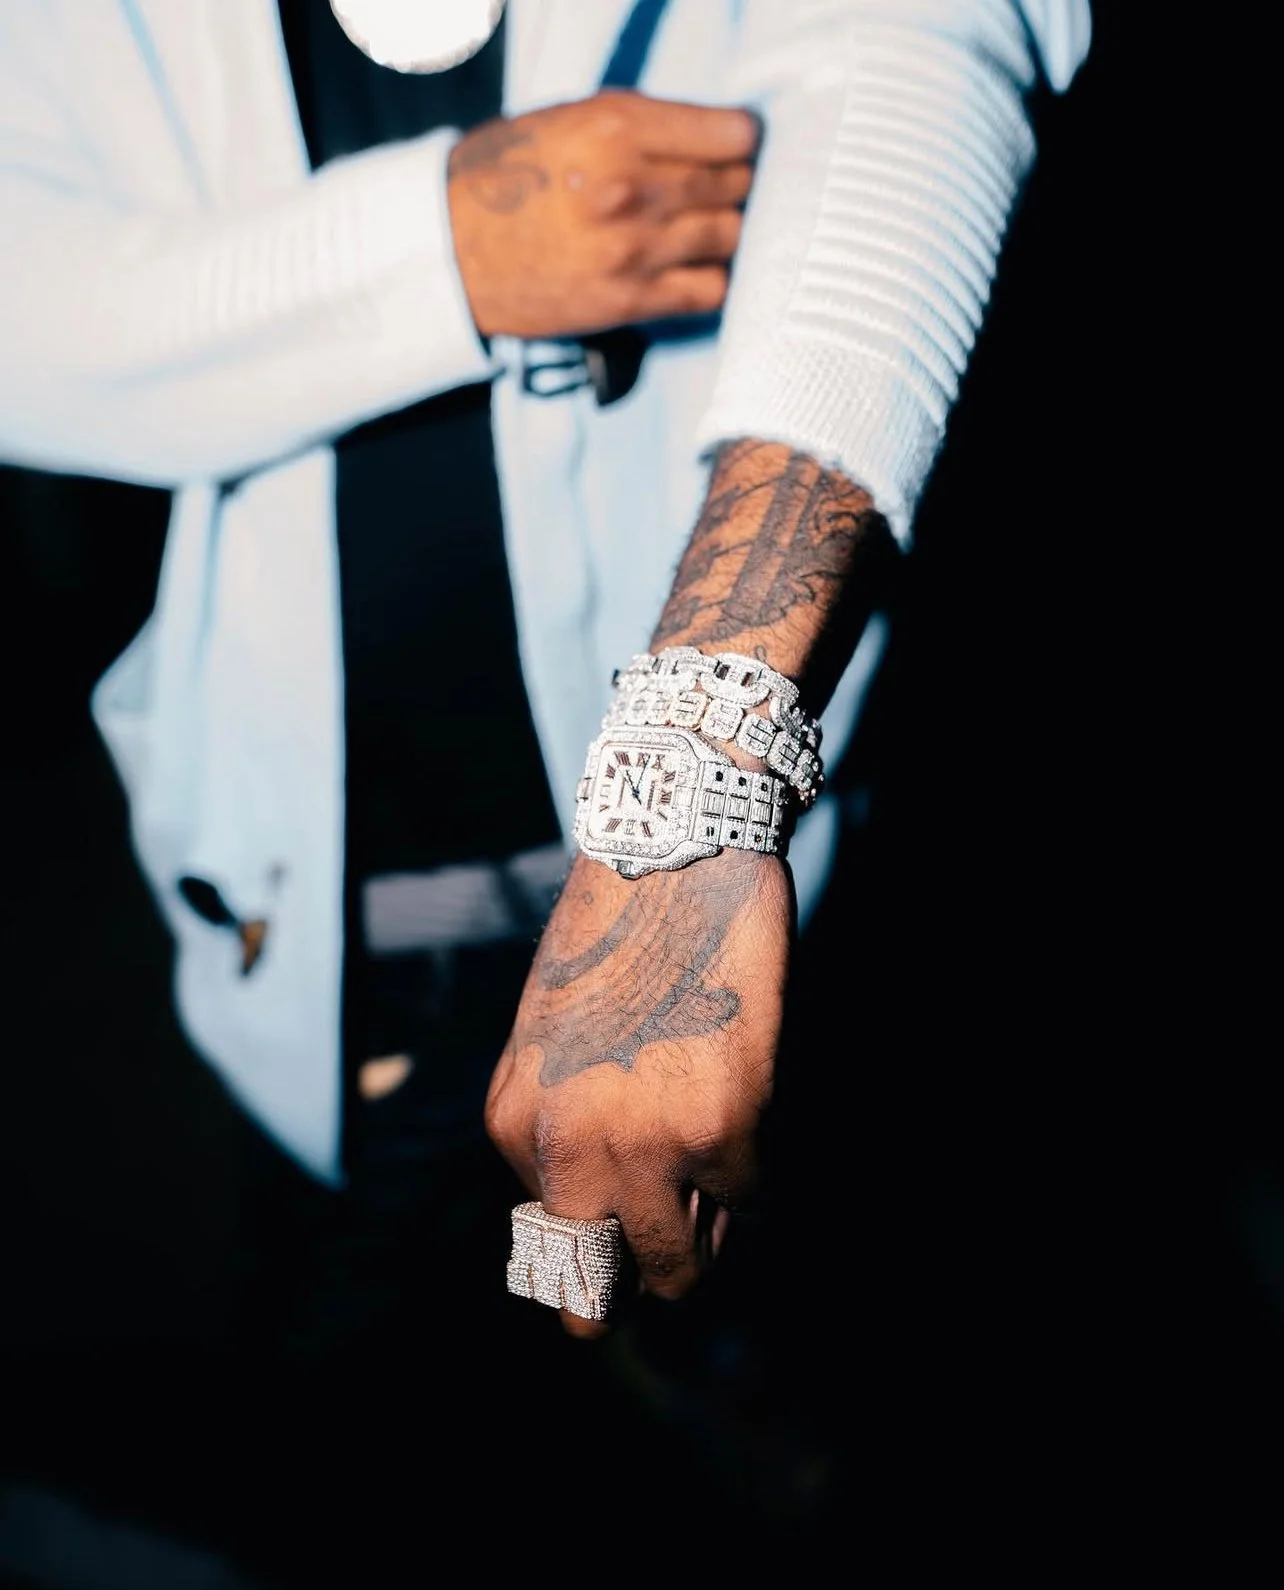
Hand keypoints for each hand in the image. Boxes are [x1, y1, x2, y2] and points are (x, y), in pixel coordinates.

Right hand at [446, 89, 758, 340]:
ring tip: (706, 228)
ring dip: (725, 231)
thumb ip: (641, 127)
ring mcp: (635, 249)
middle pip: (736, 185)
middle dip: (735, 184)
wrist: (451, 251)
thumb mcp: (570, 120)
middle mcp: (633, 187)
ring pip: (730, 236)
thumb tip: (708, 138)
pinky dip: (712, 277)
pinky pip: (709, 289)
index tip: (734, 148)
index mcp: (618, 129)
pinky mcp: (630, 300)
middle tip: (720, 189)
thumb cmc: (507, 177)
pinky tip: (695, 268)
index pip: (733, 134)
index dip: (741, 141)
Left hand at [485, 846, 791, 1337]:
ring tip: (720, 1169)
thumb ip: (566, 1130)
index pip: (551, 1257)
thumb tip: (615, 1212)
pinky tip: (751, 1106)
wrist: (673, 850)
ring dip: (709, 1237)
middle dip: (649, 1276)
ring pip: (684, 1268)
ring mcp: (642, 1147)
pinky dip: (760, 1175)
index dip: (601, 1261)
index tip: (635, 1240)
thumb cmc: (622, 936)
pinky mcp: (721, 1129)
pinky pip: (753, 1201)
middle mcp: (565, 1149)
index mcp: (512, 1125)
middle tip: (689, 1227)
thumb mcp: (556, 1044)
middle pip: (601, 1297)